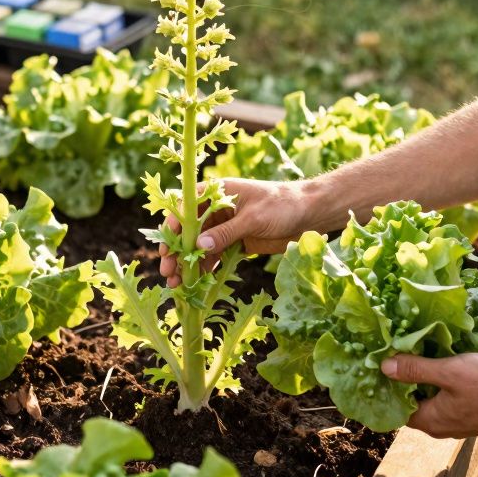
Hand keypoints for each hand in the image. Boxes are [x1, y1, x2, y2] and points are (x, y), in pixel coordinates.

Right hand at [159, 178, 310, 286]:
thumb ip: (226, 232)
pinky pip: (214, 256)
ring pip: (199, 246)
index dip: (174, 226)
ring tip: (177, 284)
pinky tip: (195, 282)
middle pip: (189, 230)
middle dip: (177, 251)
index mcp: (219, 192)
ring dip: (188, 264)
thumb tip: (199, 247)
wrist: (310, 214)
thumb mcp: (253, 218)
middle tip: (167, 271)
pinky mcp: (235, 242)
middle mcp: (217, 209)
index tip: (167, 246)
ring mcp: (225, 227)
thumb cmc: (282, 205)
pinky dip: (204, 268)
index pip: (187, 206)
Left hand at [381, 353, 477, 438]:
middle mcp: (441, 426)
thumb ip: (416, 370)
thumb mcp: (450, 371)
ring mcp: (457, 420)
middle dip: (407, 376)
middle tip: (400, 348)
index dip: (389, 384)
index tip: (384, 359)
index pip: (397, 407)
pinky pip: (448, 396)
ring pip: (432, 397)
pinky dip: (443, 379)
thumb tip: (383, 367)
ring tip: (420, 347)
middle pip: (413, 401)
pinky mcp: (471, 412)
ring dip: (426, 375)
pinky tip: (445, 357)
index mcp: (431, 421)